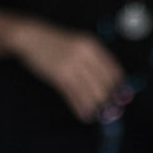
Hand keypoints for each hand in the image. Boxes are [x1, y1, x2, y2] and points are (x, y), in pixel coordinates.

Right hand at [8, 19, 123, 120]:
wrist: (31, 37)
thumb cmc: (55, 42)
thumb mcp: (79, 44)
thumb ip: (94, 60)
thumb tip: (110, 82)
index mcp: (93, 45)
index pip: (114, 71)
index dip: (119, 87)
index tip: (120, 98)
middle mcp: (85, 55)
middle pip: (105, 85)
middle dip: (109, 101)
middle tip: (109, 111)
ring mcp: (72, 66)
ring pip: (91, 93)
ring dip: (95, 108)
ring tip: (95, 114)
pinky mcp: (59, 76)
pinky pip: (74, 97)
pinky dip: (81, 108)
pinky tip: (84, 114)